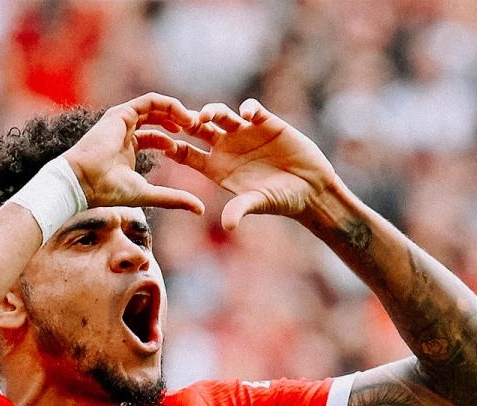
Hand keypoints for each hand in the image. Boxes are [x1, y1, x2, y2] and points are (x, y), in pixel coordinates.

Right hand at [61, 94, 205, 214]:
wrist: (84, 182)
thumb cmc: (109, 191)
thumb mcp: (149, 194)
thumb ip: (174, 198)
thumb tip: (200, 209)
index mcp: (128, 149)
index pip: (156, 138)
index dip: (174, 142)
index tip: (190, 149)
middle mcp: (125, 132)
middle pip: (157, 119)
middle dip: (179, 122)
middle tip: (198, 130)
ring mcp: (122, 121)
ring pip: (155, 107)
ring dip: (176, 111)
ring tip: (193, 123)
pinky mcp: (121, 113)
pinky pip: (149, 101)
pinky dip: (168, 105)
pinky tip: (182, 117)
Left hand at [160, 99, 337, 229]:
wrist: (310, 188)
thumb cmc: (281, 200)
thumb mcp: (259, 203)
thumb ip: (241, 209)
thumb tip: (228, 226)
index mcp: (216, 167)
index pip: (187, 154)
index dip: (174, 148)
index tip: (165, 145)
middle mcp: (227, 147)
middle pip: (198, 129)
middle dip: (188, 124)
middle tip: (183, 123)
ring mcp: (245, 133)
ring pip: (220, 115)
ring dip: (212, 112)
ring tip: (207, 116)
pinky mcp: (266, 122)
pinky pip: (251, 109)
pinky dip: (248, 109)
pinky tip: (248, 115)